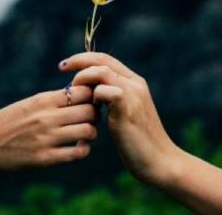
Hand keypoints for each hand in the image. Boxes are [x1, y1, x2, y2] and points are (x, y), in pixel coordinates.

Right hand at [0, 86, 97, 170]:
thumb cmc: (7, 121)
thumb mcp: (29, 103)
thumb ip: (53, 100)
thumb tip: (81, 94)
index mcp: (43, 100)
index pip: (83, 92)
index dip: (92, 96)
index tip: (89, 101)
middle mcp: (47, 117)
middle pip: (89, 111)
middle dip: (95, 114)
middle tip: (91, 118)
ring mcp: (47, 138)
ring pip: (88, 131)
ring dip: (91, 132)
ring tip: (84, 133)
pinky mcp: (45, 158)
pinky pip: (78, 153)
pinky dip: (83, 149)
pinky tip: (78, 147)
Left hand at [59, 53, 182, 186]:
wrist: (160, 161)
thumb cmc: (139, 142)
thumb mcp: (124, 115)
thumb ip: (111, 100)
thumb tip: (90, 94)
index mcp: (134, 83)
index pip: (106, 59)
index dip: (83, 59)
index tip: (65, 66)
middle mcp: (135, 84)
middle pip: (102, 60)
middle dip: (78, 62)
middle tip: (61, 69)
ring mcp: (133, 94)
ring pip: (101, 71)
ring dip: (83, 80)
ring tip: (74, 94)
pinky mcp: (127, 109)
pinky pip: (104, 91)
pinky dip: (92, 97)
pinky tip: (91, 112)